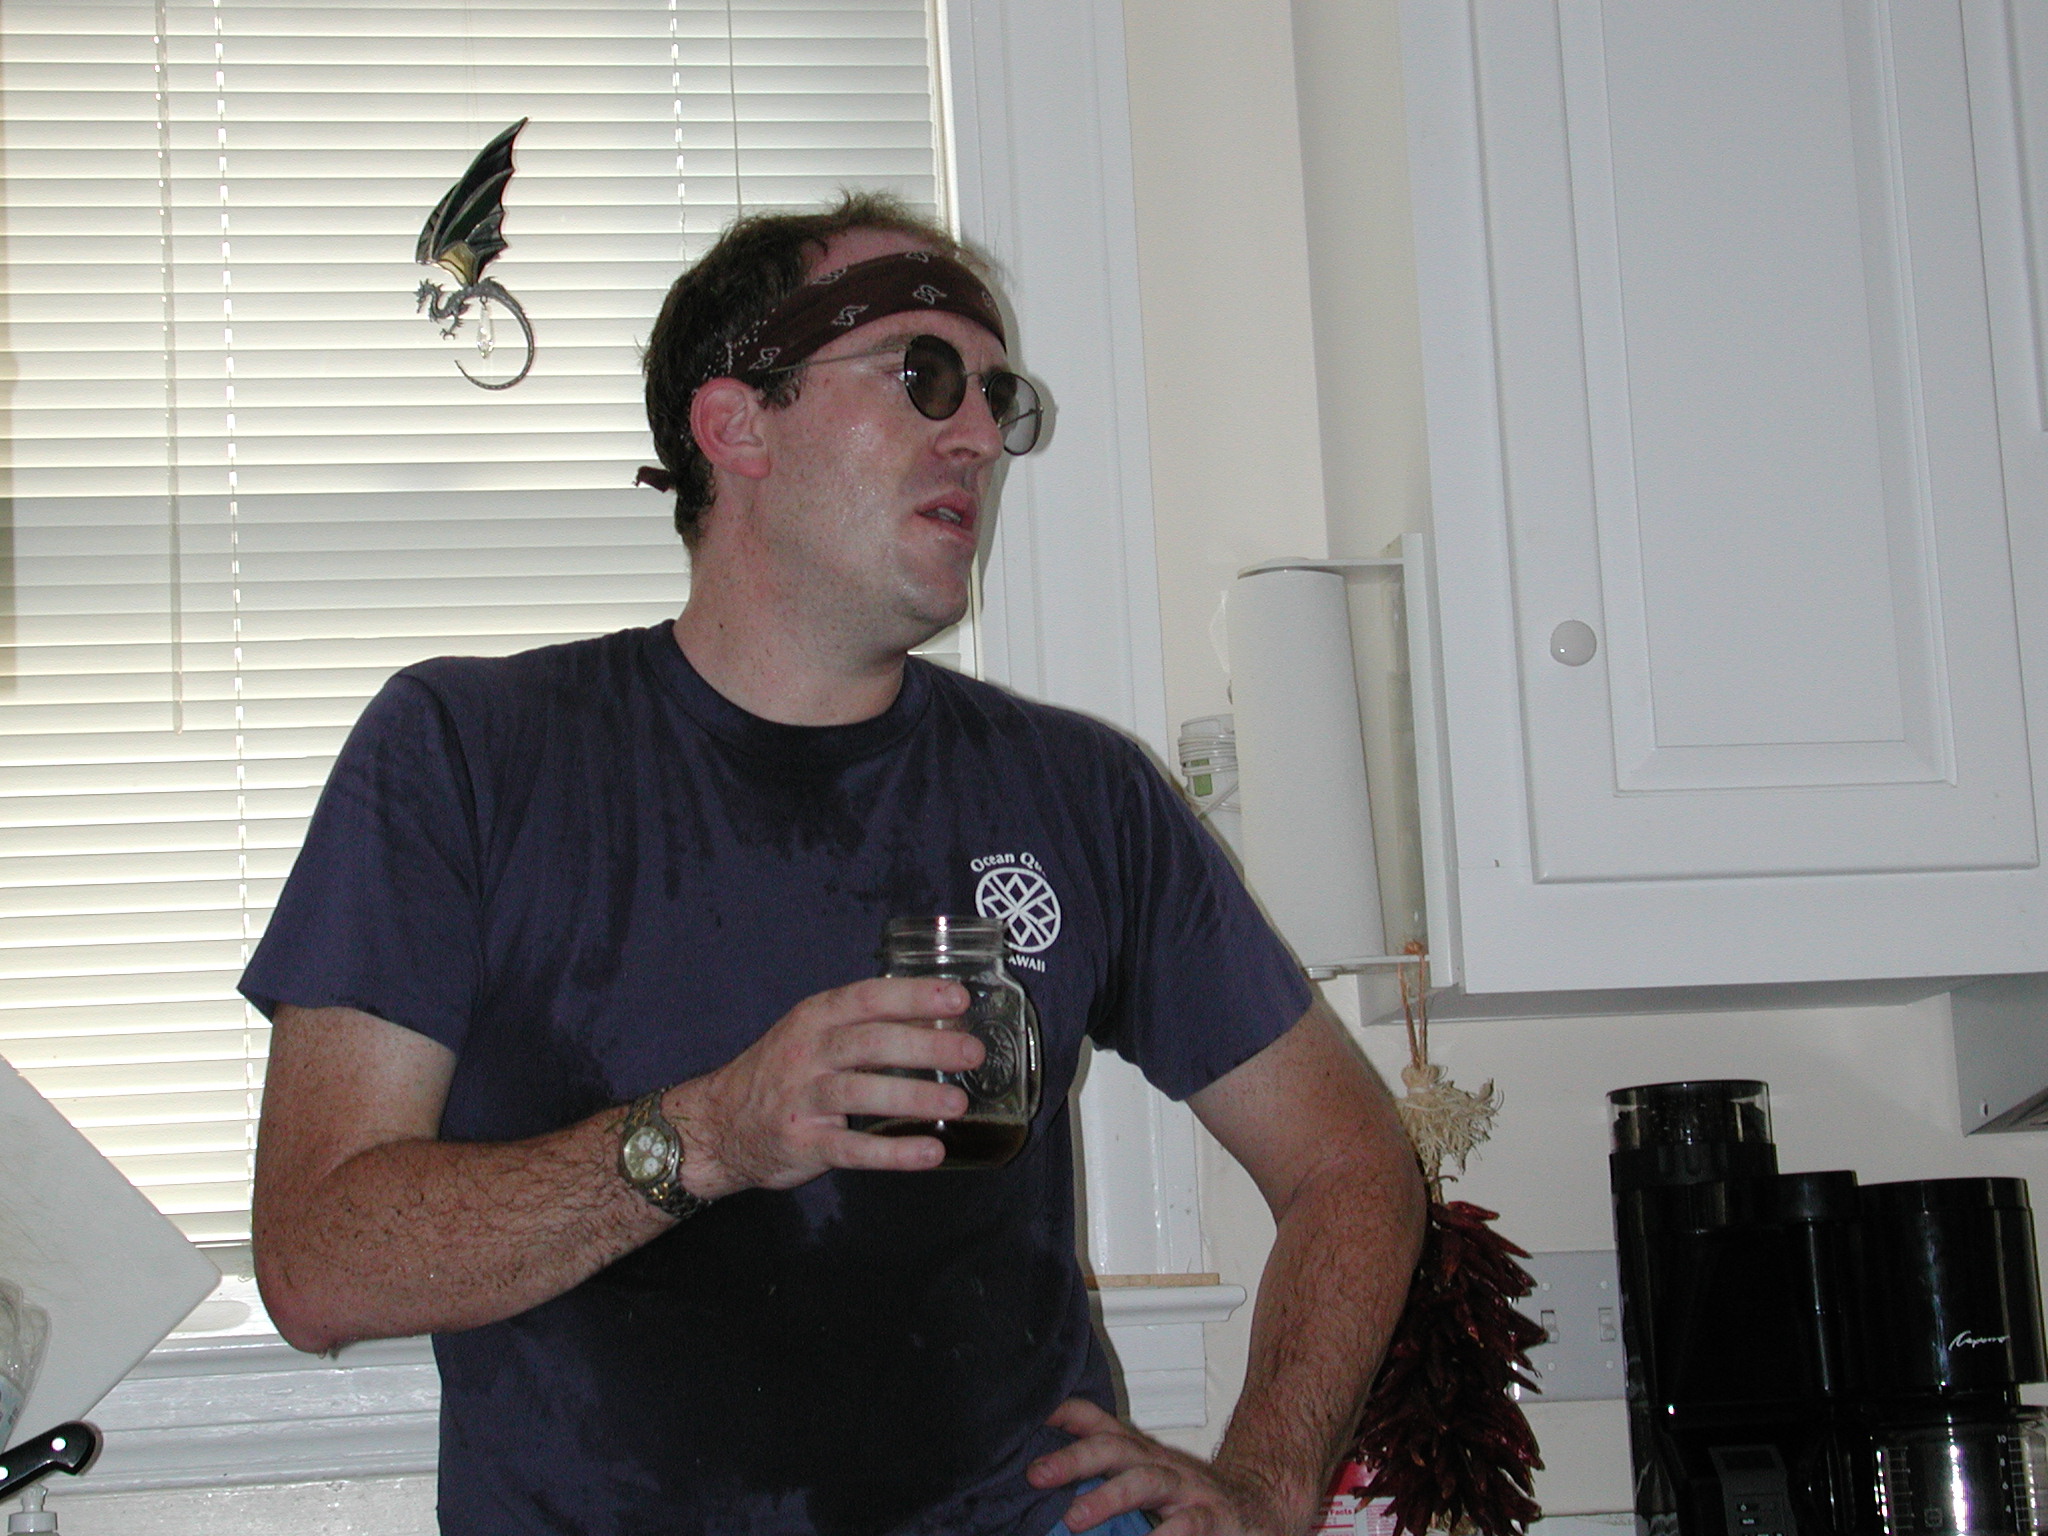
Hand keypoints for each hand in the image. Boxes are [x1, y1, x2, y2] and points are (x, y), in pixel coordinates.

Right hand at [670, 977, 984, 1196]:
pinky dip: (894, 1153)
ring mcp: (803, 1099)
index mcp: (815, 1018)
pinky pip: (853, 1149)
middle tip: (972, 1051)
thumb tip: (938, 1013)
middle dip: (926, 1044)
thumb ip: (865, 1024)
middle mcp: (807, 1053)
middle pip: (871, 1042)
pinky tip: (930, 1152)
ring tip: (958, 1102)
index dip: (915, 995)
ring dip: (914, 1096)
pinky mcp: (803, 1143)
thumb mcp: (813, 1034)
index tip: (960, 997)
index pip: (868, 997)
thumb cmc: (780, 1073)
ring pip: (862, 1093)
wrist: (717, 1124)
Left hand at [1029, 1399, 1295, 1535]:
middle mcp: (1161, 1465)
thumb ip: (1107, 1478)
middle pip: (1114, 1448)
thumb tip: (1046, 1479)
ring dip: (1108, 1496)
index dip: (1067, 1414)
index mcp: (1141, 1455)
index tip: (1032, 1415)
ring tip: (1074, 1518)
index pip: (1101, 1424)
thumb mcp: (1147, 1480)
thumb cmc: (1193, 1498)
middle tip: (1036, 1474)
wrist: (1263, 1505)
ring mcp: (1188, 1490)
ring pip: (1145, 1482)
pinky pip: (1187, 1526)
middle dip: (1074, 1459)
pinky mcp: (1213, 1519)